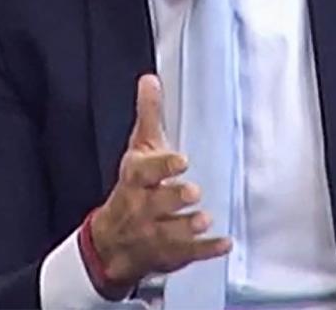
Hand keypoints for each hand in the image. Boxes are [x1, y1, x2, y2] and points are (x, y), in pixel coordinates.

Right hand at [89, 75, 231, 289]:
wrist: (112, 242)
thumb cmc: (133, 188)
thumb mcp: (139, 151)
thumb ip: (149, 116)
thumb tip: (150, 80)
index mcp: (136, 178)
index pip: (145, 171)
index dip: (162, 166)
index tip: (181, 160)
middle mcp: (142, 206)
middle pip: (156, 202)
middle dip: (174, 198)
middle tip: (192, 192)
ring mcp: (154, 232)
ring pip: (169, 232)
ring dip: (187, 227)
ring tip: (203, 219)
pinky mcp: (169, 253)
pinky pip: (187, 254)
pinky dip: (206, 250)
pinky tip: (224, 243)